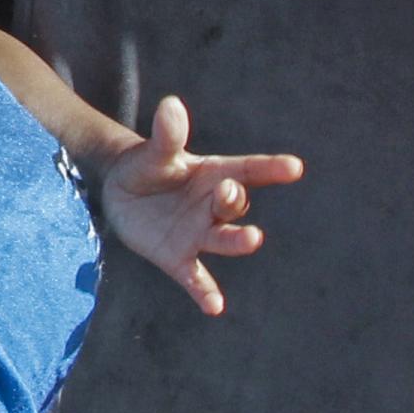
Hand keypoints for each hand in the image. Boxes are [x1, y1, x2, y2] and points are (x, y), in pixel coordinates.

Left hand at [91, 97, 301, 316]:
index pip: (248, 170)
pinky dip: (205, 292)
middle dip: (234, 200)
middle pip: (234, 205)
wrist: (120, 191)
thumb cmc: (147, 165)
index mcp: (214, 175)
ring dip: (237, 241)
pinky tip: (215, 307)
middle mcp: (213, 207)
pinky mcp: (178, 258)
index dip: (271, 168)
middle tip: (226, 194)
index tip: (294, 167)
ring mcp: (198, 234)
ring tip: (251, 239)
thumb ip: (166, 134)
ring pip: (224, 239)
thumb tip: (171, 105)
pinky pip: (196, 278)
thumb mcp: (155, 150)